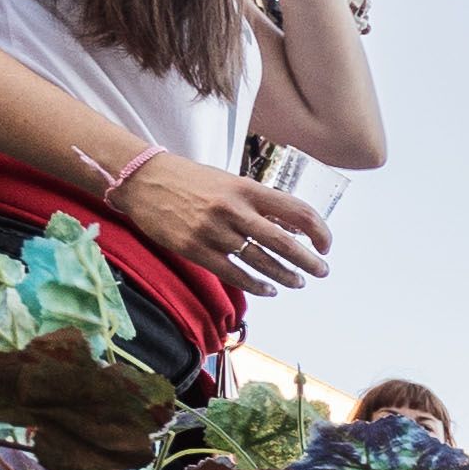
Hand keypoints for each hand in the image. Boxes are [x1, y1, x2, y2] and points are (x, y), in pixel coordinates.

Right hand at [114, 155, 330, 291]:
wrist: (143, 179)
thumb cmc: (192, 180)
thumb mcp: (230, 181)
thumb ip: (259, 203)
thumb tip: (293, 229)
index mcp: (247, 188)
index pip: (297, 211)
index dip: (318, 230)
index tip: (325, 243)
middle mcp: (233, 209)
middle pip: (285, 242)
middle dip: (309, 261)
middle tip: (322, 271)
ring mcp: (214, 231)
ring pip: (262, 262)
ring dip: (286, 276)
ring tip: (298, 282)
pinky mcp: (196, 250)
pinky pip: (235, 274)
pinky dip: (257, 285)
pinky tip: (269, 290)